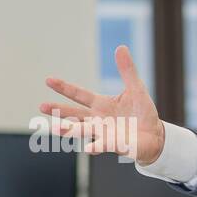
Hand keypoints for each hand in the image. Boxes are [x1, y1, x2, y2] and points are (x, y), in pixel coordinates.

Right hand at [40, 45, 165, 165]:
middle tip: (41, 107)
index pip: (79, 94)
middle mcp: (98, 119)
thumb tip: (121, 47)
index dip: (64, 87)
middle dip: (59, 111)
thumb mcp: (137, 89)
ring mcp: (104, 133)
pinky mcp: (115, 144)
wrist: (155, 135)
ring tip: (54, 130)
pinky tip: (88, 149)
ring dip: (70, 130)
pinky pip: (104, 145)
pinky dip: (96, 146)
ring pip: (83, 130)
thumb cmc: (143, 112)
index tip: (48, 80)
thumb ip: (127, 71)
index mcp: (100, 104)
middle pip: (74, 114)